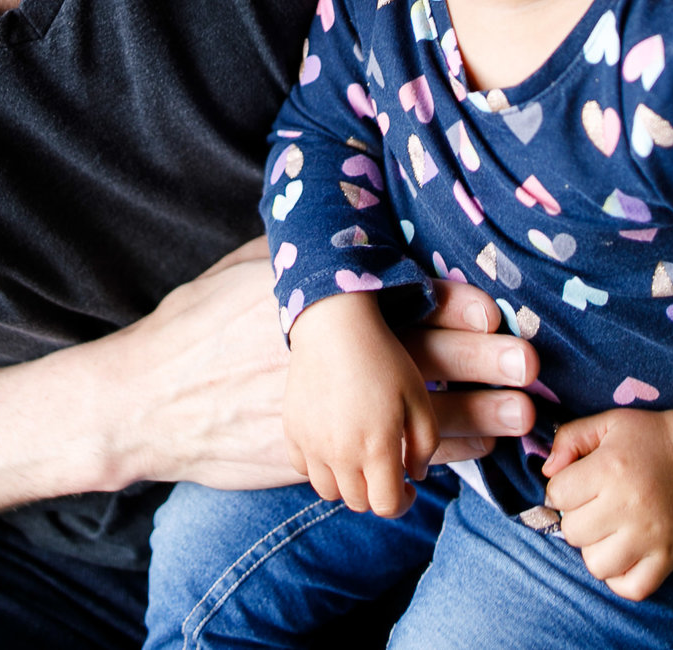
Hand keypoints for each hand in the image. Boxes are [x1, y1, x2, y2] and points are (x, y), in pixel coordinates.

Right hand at [88, 249, 537, 493]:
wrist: (144, 401)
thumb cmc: (195, 325)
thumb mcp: (246, 268)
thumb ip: (302, 249)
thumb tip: (346, 211)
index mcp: (311, 304)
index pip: (393, 298)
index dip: (448, 302)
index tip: (493, 306)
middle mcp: (322, 359)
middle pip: (413, 357)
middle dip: (477, 360)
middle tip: (529, 361)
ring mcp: (320, 413)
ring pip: (412, 418)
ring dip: (473, 417)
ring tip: (521, 417)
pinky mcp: (314, 457)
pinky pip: (387, 461)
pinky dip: (433, 460)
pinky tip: (473, 454)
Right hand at [284, 294, 437, 516]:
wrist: (334, 326)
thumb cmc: (383, 359)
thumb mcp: (418, 399)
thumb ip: (426, 445)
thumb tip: (415, 475)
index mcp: (376, 448)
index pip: (386, 506)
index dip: (401, 503)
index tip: (407, 487)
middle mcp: (340, 454)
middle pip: (358, 502)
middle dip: (377, 494)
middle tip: (386, 471)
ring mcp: (311, 444)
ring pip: (329, 491)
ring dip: (348, 485)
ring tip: (359, 461)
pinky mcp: (292, 430)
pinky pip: (303, 468)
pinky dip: (320, 467)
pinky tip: (333, 446)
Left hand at [540, 391, 672, 600]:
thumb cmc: (652, 438)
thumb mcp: (608, 423)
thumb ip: (568, 439)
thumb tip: (547, 471)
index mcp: (610, 469)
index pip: (556, 495)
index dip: (562, 488)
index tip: (580, 483)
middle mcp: (627, 507)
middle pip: (572, 532)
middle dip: (577, 517)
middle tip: (596, 506)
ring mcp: (649, 538)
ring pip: (596, 565)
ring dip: (596, 549)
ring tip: (609, 531)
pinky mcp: (668, 559)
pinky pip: (631, 588)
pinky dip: (622, 577)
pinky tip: (624, 554)